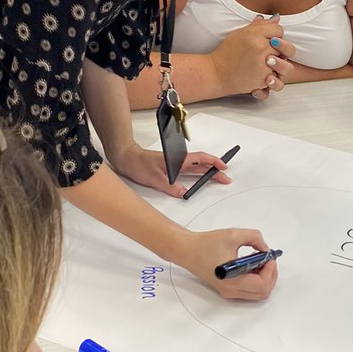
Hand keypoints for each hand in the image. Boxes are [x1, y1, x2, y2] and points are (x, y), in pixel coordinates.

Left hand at [111, 143, 232, 198]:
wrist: (127, 158)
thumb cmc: (139, 164)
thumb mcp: (154, 179)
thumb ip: (170, 187)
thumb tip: (183, 193)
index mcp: (177, 160)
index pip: (200, 159)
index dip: (213, 162)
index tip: (223, 168)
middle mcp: (178, 161)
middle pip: (201, 164)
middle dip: (214, 171)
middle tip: (225, 179)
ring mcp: (175, 164)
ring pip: (195, 167)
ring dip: (207, 172)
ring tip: (217, 178)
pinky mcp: (170, 168)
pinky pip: (187, 171)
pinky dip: (196, 174)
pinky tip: (199, 180)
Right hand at [176, 228, 278, 299]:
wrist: (187, 250)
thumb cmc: (206, 243)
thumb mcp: (234, 234)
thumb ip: (255, 238)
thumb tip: (266, 249)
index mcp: (233, 281)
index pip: (262, 284)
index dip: (270, 270)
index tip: (267, 256)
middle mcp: (232, 290)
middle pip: (263, 292)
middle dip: (270, 275)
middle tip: (268, 259)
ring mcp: (229, 292)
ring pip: (257, 293)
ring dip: (264, 277)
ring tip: (258, 260)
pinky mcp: (227, 289)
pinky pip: (249, 289)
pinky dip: (256, 278)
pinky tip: (250, 264)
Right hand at [208, 16, 296, 96]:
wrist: (216, 73)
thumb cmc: (227, 53)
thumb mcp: (240, 34)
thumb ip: (260, 26)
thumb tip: (277, 18)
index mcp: (255, 33)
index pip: (279, 30)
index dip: (275, 35)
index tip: (268, 40)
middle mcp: (261, 47)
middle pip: (285, 46)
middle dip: (279, 50)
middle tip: (268, 54)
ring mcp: (263, 64)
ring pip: (285, 64)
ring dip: (278, 65)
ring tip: (268, 65)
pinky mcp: (263, 79)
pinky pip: (278, 79)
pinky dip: (272, 79)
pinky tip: (263, 75)